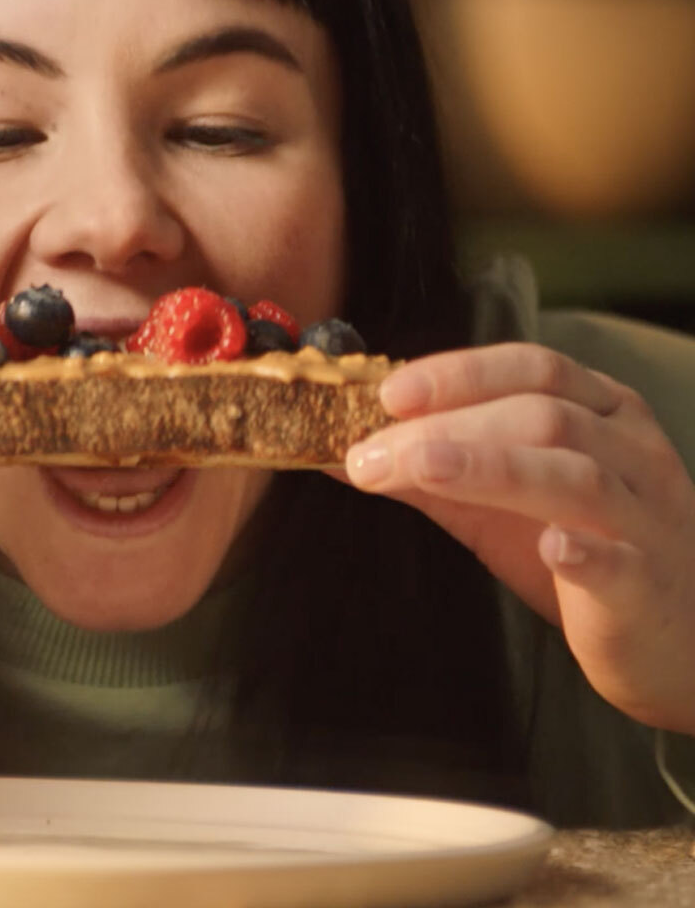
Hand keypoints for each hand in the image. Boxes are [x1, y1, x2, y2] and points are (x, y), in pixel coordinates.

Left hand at [343, 342, 694, 734]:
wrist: (673, 637)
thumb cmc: (580, 550)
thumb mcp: (500, 500)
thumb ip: (431, 471)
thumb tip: (343, 453)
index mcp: (600, 413)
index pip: (531, 368)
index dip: (459, 373)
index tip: (390, 392)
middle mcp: (631, 453)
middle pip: (541, 416)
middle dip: (447, 427)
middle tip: (370, 451)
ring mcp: (646, 519)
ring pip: (576, 475)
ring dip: (491, 467)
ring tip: (422, 469)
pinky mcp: (648, 588)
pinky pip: (622, 562)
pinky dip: (586, 551)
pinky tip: (552, 546)